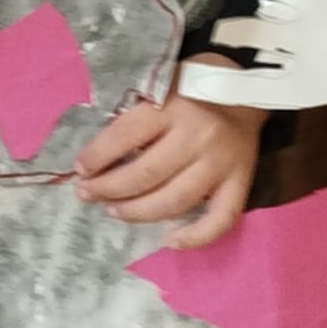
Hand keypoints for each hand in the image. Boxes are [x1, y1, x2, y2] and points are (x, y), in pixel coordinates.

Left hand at [76, 78, 261, 249]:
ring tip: (115, 212)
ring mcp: (220, 163)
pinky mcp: (241, 182)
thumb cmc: (193, 86)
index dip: (97, 157)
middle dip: (109, 189)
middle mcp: (197, 137)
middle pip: (145, 174)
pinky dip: (196, 237)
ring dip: (139, 213)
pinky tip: (170, 241)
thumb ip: (134, 115)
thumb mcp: (159, 86)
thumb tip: (98, 154)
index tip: (80, 169)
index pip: (125, 136)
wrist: (246, 88)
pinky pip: (220, 219)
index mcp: (172, 107)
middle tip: (88, 194)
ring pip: (175, 201)